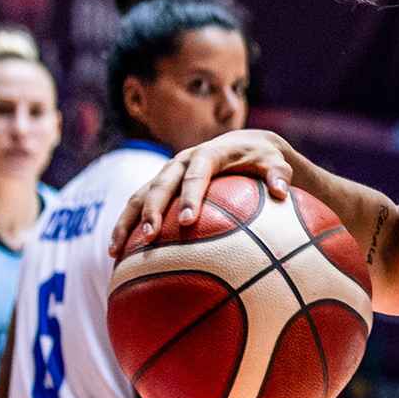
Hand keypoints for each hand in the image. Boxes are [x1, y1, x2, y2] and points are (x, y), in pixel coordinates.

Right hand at [111, 131, 291, 256]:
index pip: (196, 174)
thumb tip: (282, 192)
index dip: (190, 196)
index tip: (188, 221)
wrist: (243, 144)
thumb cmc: (263, 158)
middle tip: (151, 237)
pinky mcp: (159, 185)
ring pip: (139, 195)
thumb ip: (279, 174)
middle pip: (161, 184)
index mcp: (208, 154)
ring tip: (116, 251)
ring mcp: (167, 173)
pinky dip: (125, 226)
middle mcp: (181, 161)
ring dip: (127, 221)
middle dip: (153, 210)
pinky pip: (136, 204)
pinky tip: (116, 254)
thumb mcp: (275, 162)